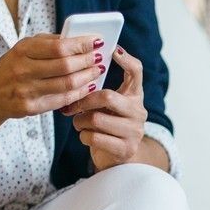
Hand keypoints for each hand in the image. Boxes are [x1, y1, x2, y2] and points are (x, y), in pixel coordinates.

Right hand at [0, 33, 106, 122]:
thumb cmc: (12, 67)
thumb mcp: (23, 49)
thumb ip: (49, 43)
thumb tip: (80, 39)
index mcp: (22, 50)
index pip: (59, 46)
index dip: (81, 44)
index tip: (97, 41)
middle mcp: (23, 70)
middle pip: (65, 66)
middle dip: (87, 61)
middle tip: (100, 57)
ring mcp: (27, 90)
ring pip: (67, 85)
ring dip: (87, 77)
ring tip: (97, 71)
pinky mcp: (31, 108)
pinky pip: (62, 100)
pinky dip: (79, 93)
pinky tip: (88, 86)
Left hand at [63, 45, 147, 170]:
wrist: (117, 158)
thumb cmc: (107, 126)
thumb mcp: (108, 106)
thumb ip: (100, 91)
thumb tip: (76, 71)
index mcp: (134, 96)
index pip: (136, 72)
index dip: (126, 60)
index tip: (114, 51)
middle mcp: (138, 111)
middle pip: (107, 96)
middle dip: (84, 101)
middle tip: (71, 106)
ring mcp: (134, 131)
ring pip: (96, 119)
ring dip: (80, 121)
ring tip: (78, 123)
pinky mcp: (125, 148)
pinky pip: (95, 138)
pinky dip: (83, 136)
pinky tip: (86, 136)